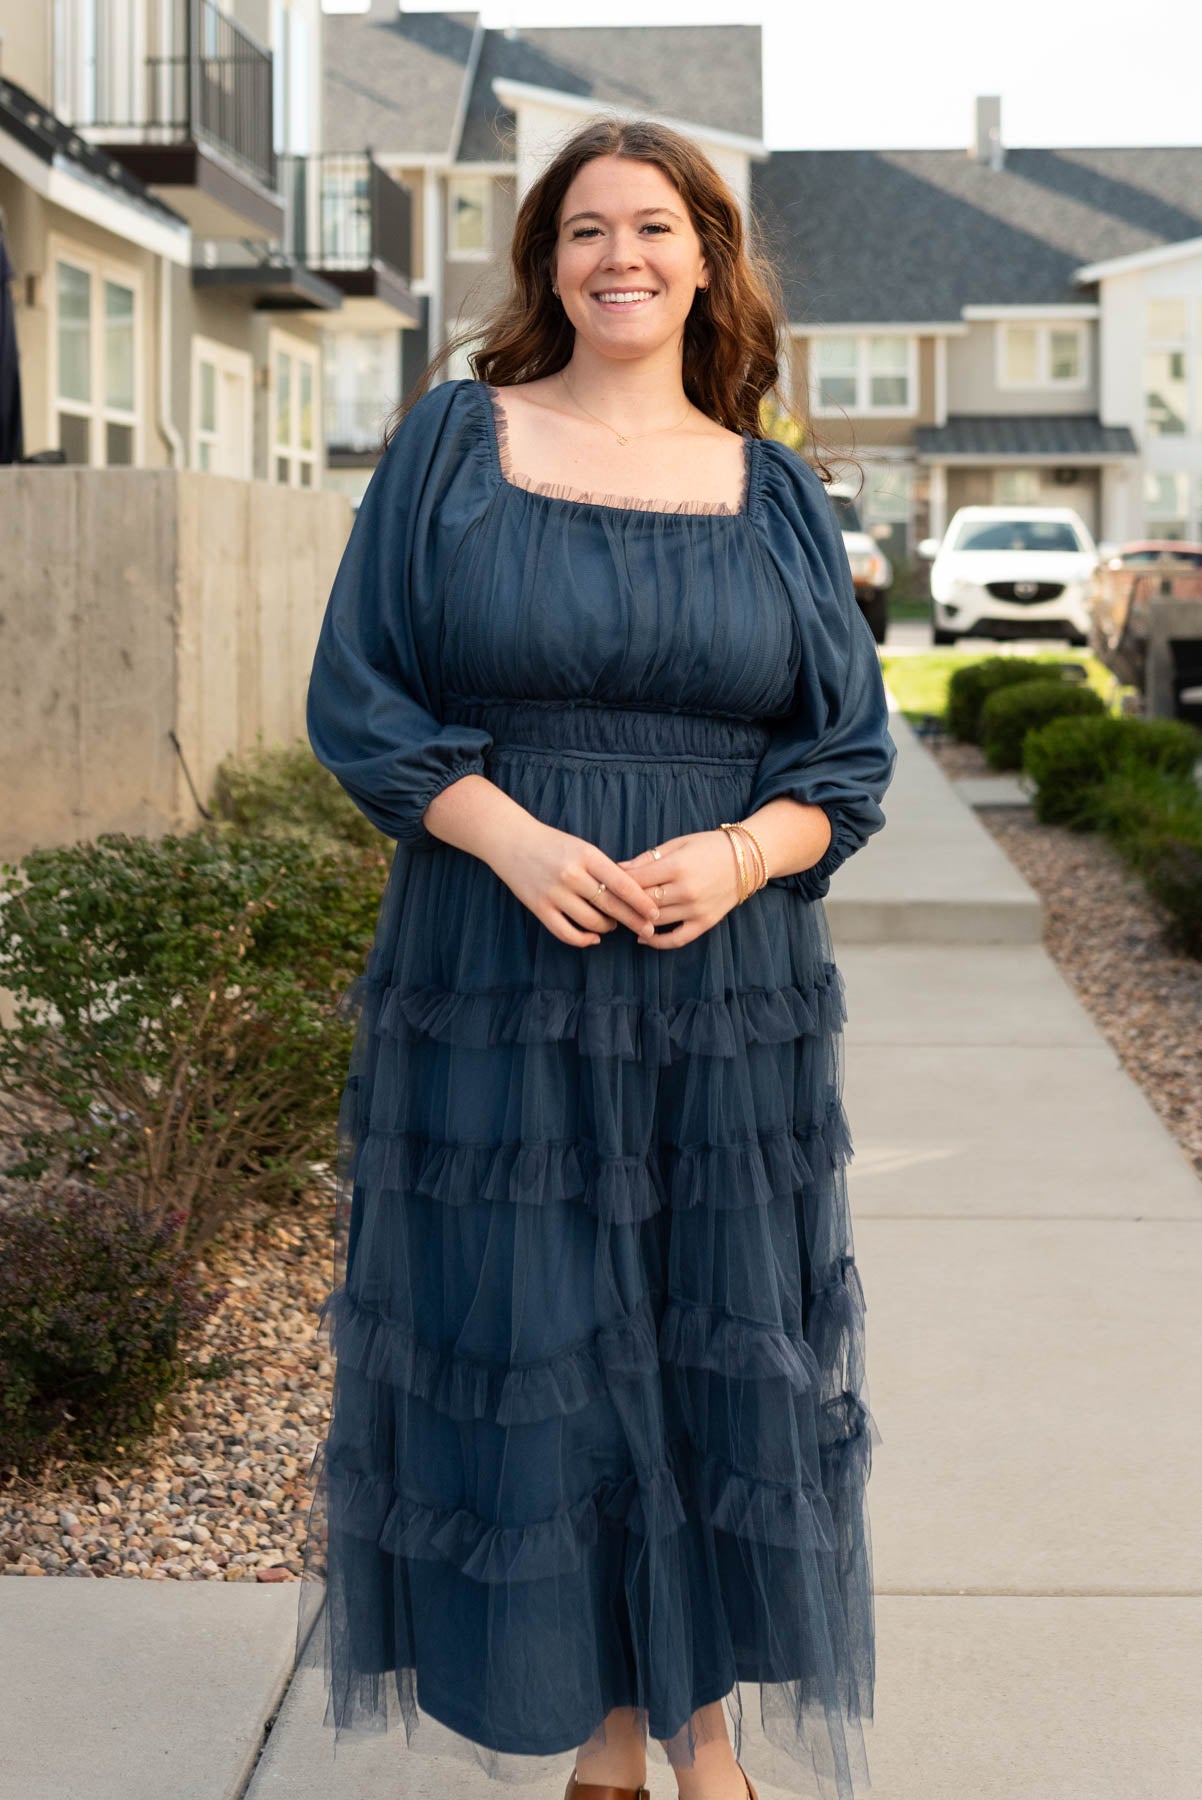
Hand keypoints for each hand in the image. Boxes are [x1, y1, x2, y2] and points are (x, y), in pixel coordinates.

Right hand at [487, 820, 660, 948]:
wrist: (511, 840)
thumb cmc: (552, 844)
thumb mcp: (582, 847)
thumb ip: (604, 868)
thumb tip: (632, 894)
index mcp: (586, 856)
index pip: (622, 883)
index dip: (641, 901)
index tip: (655, 913)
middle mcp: (571, 875)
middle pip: (610, 905)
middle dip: (633, 920)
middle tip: (647, 929)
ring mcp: (554, 893)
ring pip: (591, 921)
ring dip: (608, 927)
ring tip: (614, 925)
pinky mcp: (539, 907)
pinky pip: (566, 932)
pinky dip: (583, 939)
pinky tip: (594, 938)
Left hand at [616, 830, 746, 949]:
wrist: (747, 859)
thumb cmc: (709, 846)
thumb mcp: (678, 843)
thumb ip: (648, 858)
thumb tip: (619, 868)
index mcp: (678, 866)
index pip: (636, 880)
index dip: (616, 883)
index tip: (603, 883)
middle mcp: (687, 890)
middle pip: (643, 902)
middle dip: (622, 902)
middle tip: (606, 902)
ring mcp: (696, 909)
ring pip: (654, 921)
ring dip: (635, 920)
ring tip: (621, 916)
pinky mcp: (705, 922)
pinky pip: (677, 939)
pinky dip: (657, 942)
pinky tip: (643, 937)